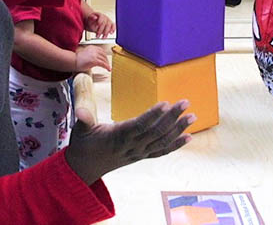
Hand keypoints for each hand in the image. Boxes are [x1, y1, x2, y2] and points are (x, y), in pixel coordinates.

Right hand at [65, 100, 194, 184]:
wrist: (85, 168)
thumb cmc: (83, 144)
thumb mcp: (80, 129)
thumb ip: (83, 117)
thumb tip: (80, 111)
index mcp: (119, 136)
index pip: (139, 125)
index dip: (153, 115)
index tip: (165, 103)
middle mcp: (132, 146)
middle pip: (156, 131)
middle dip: (172, 117)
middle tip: (186, 103)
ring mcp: (138, 153)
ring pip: (162, 141)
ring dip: (178, 129)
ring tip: (192, 116)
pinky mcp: (141, 156)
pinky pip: (161, 151)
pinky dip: (175, 144)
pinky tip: (188, 137)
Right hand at [75, 45, 110, 71]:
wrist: (73, 61)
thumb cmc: (77, 59)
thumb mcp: (86, 53)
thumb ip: (92, 54)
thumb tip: (97, 59)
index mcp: (92, 47)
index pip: (101, 50)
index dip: (105, 55)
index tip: (106, 59)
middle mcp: (94, 50)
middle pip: (104, 55)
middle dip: (106, 60)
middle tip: (108, 64)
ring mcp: (94, 55)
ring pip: (104, 60)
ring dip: (107, 64)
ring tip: (108, 68)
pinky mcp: (94, 61)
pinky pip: (103, 64)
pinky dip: (107, 67)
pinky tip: (108, 69)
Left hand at [84, 12, 115, 38]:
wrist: (93, 22)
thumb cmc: (91, 20)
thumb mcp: (89, 19)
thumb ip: (92, 17)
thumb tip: (95, 17)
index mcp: (100, 15)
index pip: (101, 17)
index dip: (99, 21)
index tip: (96, 26)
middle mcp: (105, 17)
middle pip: (105, 23)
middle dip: (101, 30)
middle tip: (97, 36)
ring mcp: (108, 21)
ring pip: (109, 26)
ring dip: (106, 32)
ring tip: (102, 38)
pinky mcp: (111, 25)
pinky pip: (113, 26)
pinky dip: (113, 30)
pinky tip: (111, 33)